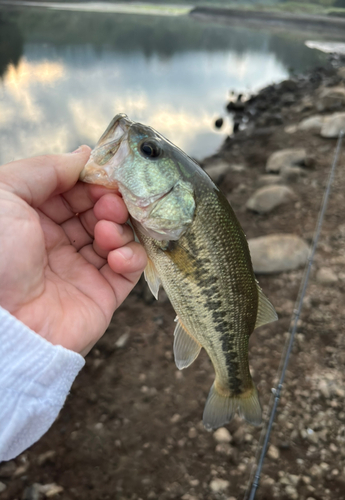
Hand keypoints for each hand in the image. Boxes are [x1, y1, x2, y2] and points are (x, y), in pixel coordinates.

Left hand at [0, 146, 146, 355]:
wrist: (3, 324)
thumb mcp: (4, 193)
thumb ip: (44, 168)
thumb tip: (84, 155)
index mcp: (32, 218)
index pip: (72, 190)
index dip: (90, 179)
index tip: (103, 173)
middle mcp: (57, 242)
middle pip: (97, 210)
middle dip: (109, 200)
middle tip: (109, 202)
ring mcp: (81, 268)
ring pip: (116, 236)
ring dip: (119, 226)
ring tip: (107, 230)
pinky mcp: (103, 294)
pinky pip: (128, 269)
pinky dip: (131, 256)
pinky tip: (117, 255)